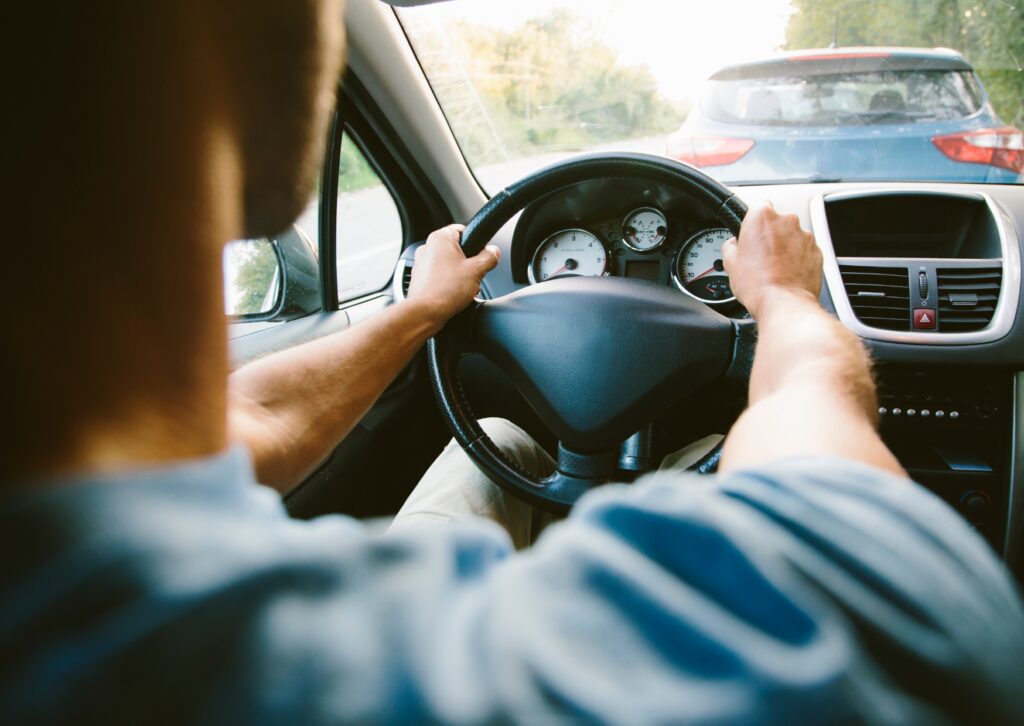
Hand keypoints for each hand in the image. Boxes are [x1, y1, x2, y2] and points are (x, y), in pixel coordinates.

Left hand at [406, 224, 499, 328]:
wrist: (426, 313)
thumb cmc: (445, 290)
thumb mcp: (477, 270)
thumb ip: (489, 257)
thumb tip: (494, 252)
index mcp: (440, 238)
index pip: (463, 230)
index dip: (476, 242)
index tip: (482, 253)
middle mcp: (427, 248)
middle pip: (457, 249)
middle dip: (468, 262)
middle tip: (474, 274)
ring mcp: (421, 264)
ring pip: (448, 264)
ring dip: (459, 274)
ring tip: (464, 287)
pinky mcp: (420, 279)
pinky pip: (440, 277)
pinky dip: (449, 283)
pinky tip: (454, 294)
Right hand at [721, 204, 821, 318]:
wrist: (784, 303)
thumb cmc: (758, 283)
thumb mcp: (730, 262)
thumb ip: (731, 245)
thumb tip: (734, 244)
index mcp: (763, 216)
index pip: (758, 205)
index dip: (753, 220)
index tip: (750, 232)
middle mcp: (787, 220)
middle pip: (777, 221)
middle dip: (770, 235)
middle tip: (759, 256)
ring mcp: (805, 236)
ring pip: (792, 236)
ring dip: (785, 248)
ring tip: (774, 269)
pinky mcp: (817, 251)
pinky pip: (804, 251)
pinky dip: (798, 259)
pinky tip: (786, 274)